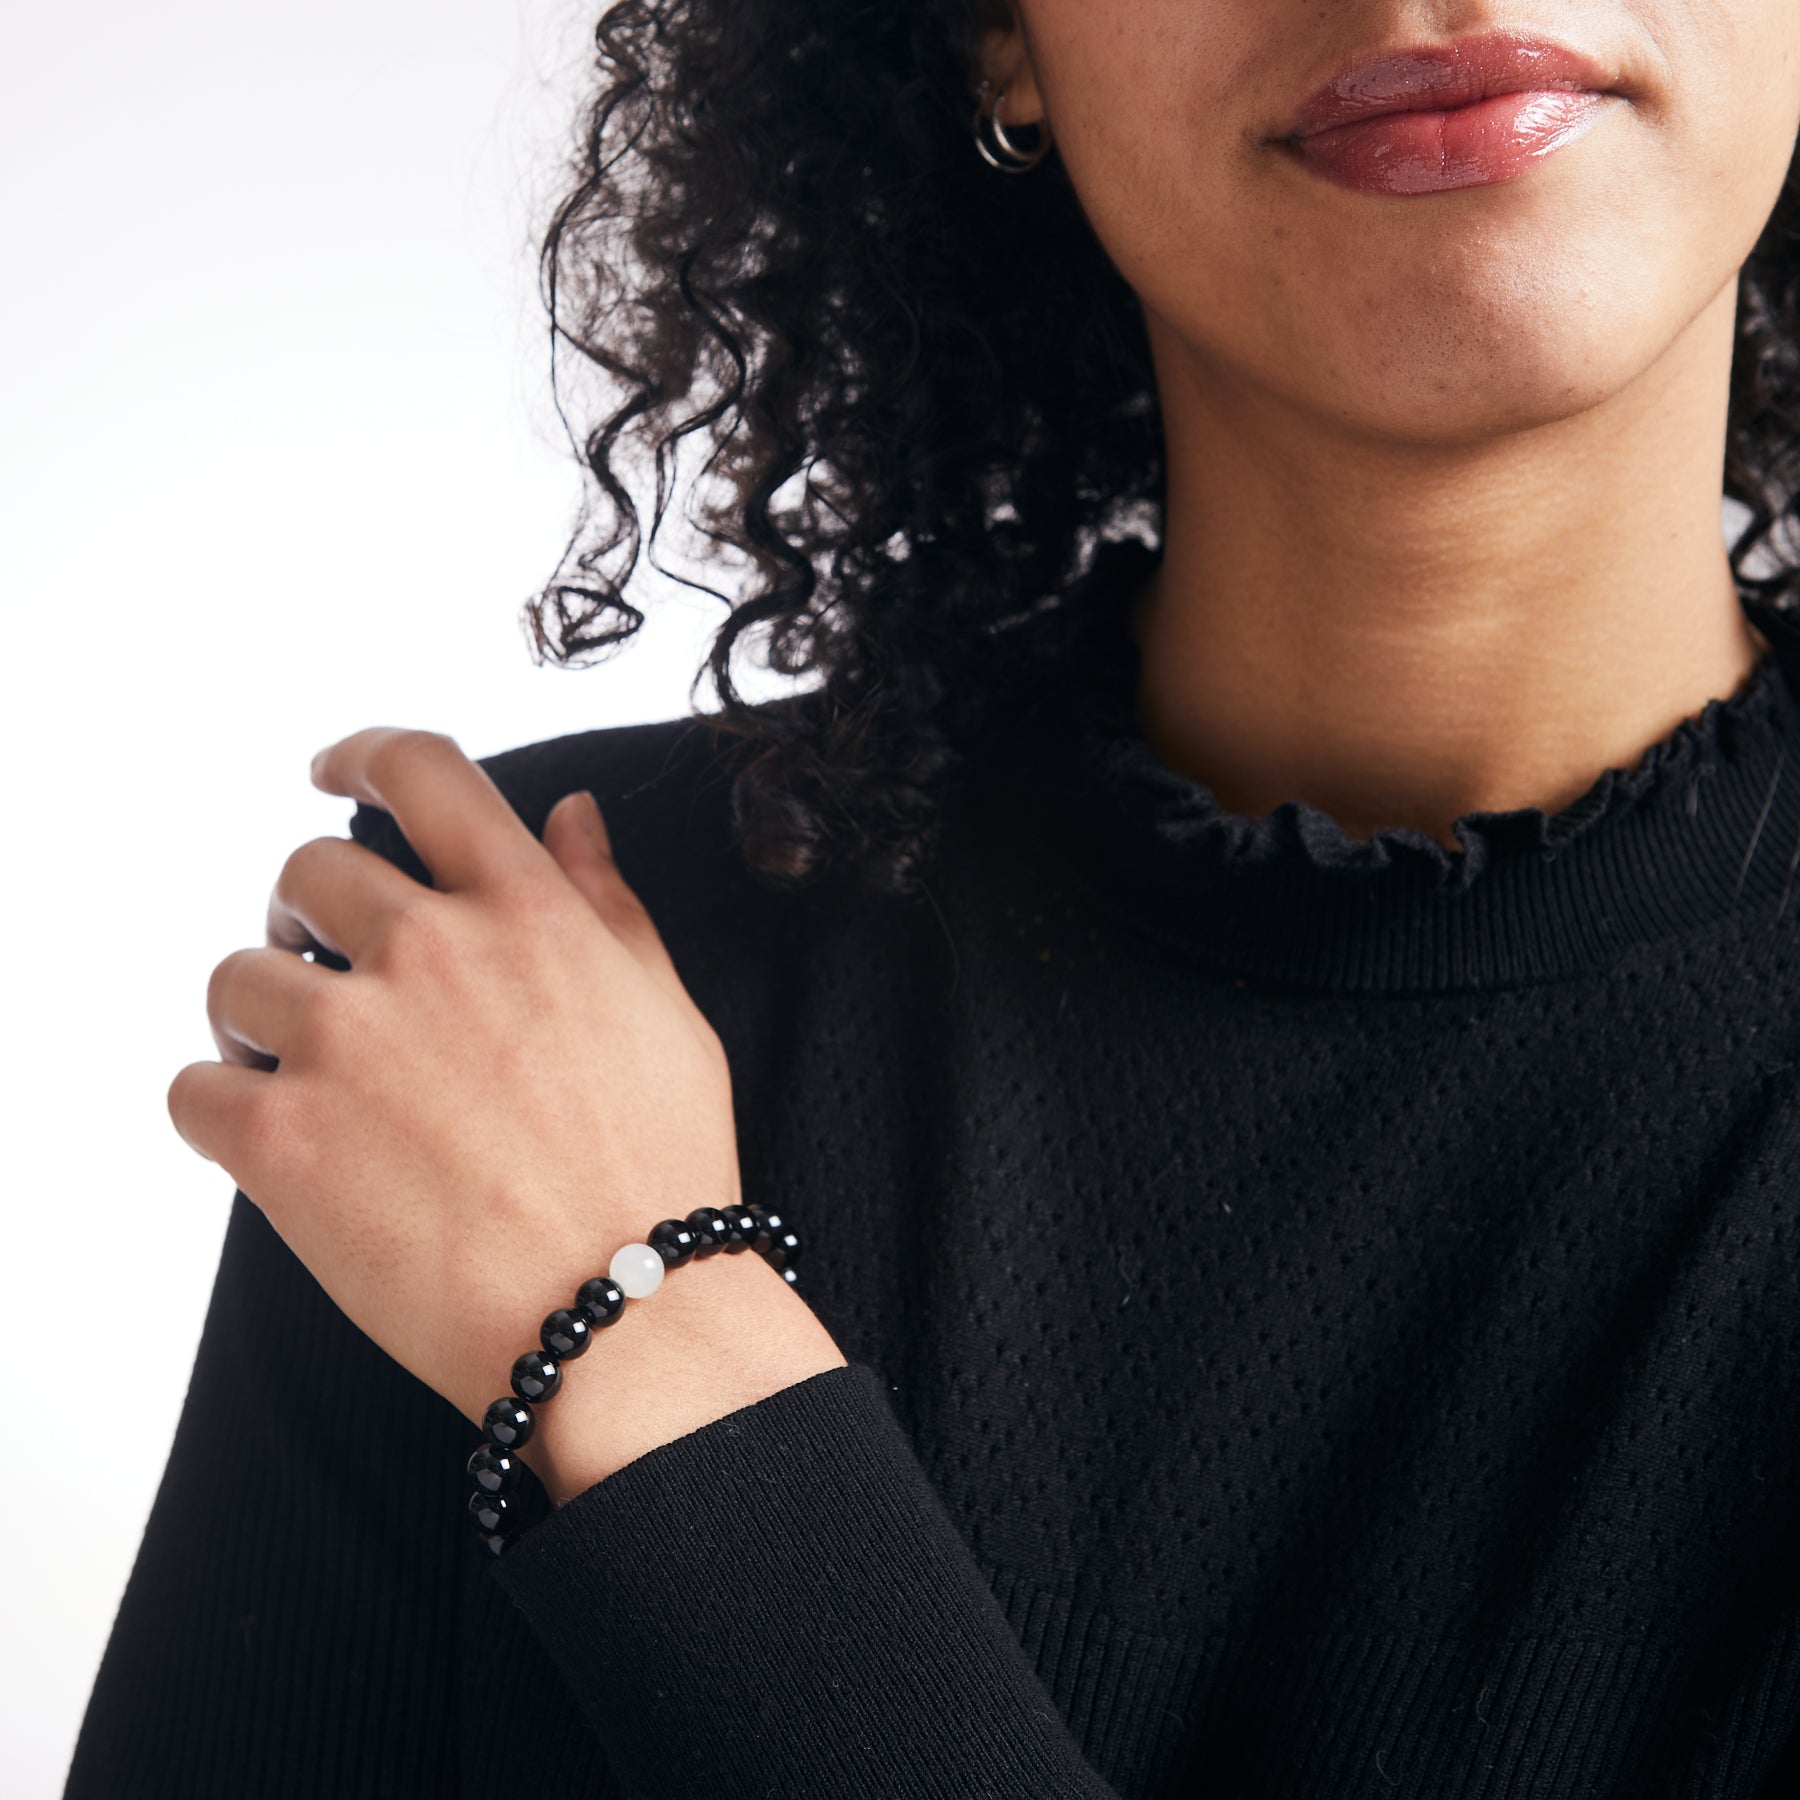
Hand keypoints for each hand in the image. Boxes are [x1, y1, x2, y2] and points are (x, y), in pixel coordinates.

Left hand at [168, 726, 843, 1496]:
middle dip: (307, 914)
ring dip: (259, 1017)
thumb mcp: (662, 1009)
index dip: (362, 754)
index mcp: (526, 912)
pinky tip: (277, 1144)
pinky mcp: (282, 1140)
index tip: (331, 771)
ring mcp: (350, 1042)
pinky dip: (220, 1109)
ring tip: (305, 1075)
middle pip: (307, 872)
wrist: (625, 1313)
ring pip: (235, 978)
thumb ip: (604, 900)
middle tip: (330, 972)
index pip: (419, 772)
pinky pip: (192, 1089)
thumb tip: (568, 812)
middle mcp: (431, 953)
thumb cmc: (660, 1168)